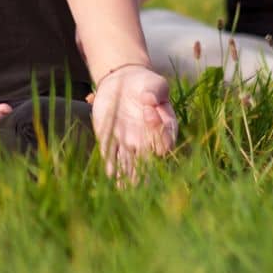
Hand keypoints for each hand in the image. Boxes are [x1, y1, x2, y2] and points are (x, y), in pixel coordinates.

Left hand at [90, 65, 176, 180]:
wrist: (124, 81)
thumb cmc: (145, 84)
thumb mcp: (154, 84)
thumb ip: (156, 91)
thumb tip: (149, 100)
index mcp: (162, 129)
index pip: (163, 139)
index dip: (157, 131)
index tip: (149, 111)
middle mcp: (146, 141)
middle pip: (146, 162)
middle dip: (143, 175)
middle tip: (139, 186)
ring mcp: (128, 142)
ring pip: (128, 164)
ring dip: (126, 177)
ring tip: (124, 191)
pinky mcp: (109, 138)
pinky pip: (110, 154)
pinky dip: (110, 165)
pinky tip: (109, 175)